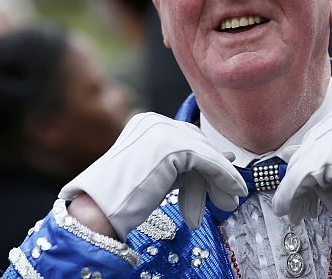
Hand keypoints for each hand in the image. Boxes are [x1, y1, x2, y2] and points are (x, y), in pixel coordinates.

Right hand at [59, 112, 246, 238]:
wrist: (98, 210)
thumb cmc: (123, 199)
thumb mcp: (158, 173)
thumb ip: (184, 165)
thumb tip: (225, 158)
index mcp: (145, 122)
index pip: (186, 135)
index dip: (209, 156)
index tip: (227, 172)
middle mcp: (153, 120)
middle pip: (197, 142)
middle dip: (216, 169)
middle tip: (233, 190)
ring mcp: (161, 131)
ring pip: (205, 152)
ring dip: (221, 177)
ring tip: (231, 199)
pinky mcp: (171, 146)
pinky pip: (207, 160)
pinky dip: (222, 176)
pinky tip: (231, 190)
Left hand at [272, 103, 331, 225]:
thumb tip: (309, 169)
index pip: (317, 141)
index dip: (312, 168)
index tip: (311, 188)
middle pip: (306, 153)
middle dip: (303, 181)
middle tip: (303, 205)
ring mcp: (327, 136)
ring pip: (299, 167)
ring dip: (296, 193)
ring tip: (299, 212)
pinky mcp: (323, 157)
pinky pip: (297, 180)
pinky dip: (289, 197)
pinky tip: (289, 211)